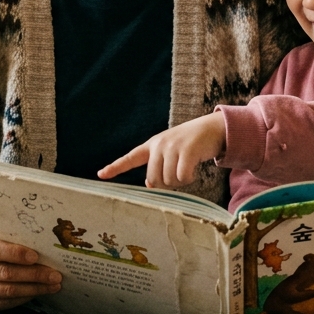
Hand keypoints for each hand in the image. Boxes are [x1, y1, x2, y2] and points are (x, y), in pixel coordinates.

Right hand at [0, 231, 61, 309]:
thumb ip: (5, 239)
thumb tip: (40, 244)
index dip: (16, 254)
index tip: (37, 257)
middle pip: (4, 274)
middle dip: (34, 275)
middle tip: (55, 275)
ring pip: (7, 292)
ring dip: (34, 289)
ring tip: (53, 285)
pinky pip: (4, 303)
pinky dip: (24, 298)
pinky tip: (38, 292)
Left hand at [98, 112, 226, 187]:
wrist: (212, 128)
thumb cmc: (190, 145)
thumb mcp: (171, 151)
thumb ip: (158, 166)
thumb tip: (150, 185)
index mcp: (152, 145)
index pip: (131, 158)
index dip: (115, 167)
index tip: (100, 174)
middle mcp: (159, 145)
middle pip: (153, 179)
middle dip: (166, 185)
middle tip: (177, 178)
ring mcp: (173, 147)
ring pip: (168, 180)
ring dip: (180, 182)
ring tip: (187, 170)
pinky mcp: (187, 151)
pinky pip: (183, 177)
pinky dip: (189, 179)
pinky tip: (194, 171)